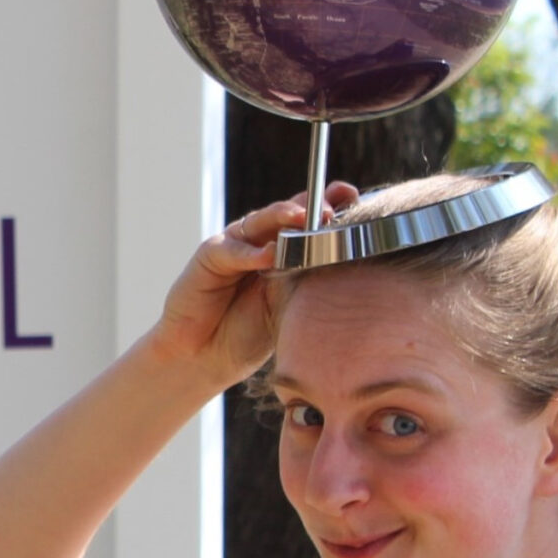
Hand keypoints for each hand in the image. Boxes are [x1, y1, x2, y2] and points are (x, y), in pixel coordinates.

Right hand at [151, 182, 357, 382]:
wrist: (204, 357)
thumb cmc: (248, 335)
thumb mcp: (289, 305)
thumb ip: (307, 279)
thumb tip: (346, 259)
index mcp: (287, 253)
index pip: (312, 222)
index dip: (332, 207)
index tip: (353, 200)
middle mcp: (262, 243)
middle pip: (289, 213)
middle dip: (312, 206)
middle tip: (332, 209)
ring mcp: (237, 247)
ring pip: (262, 222)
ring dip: (284, 217)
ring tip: (304, 218)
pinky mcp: (210, 255)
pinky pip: (233, 249)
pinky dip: (251, 252)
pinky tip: (268, 256)